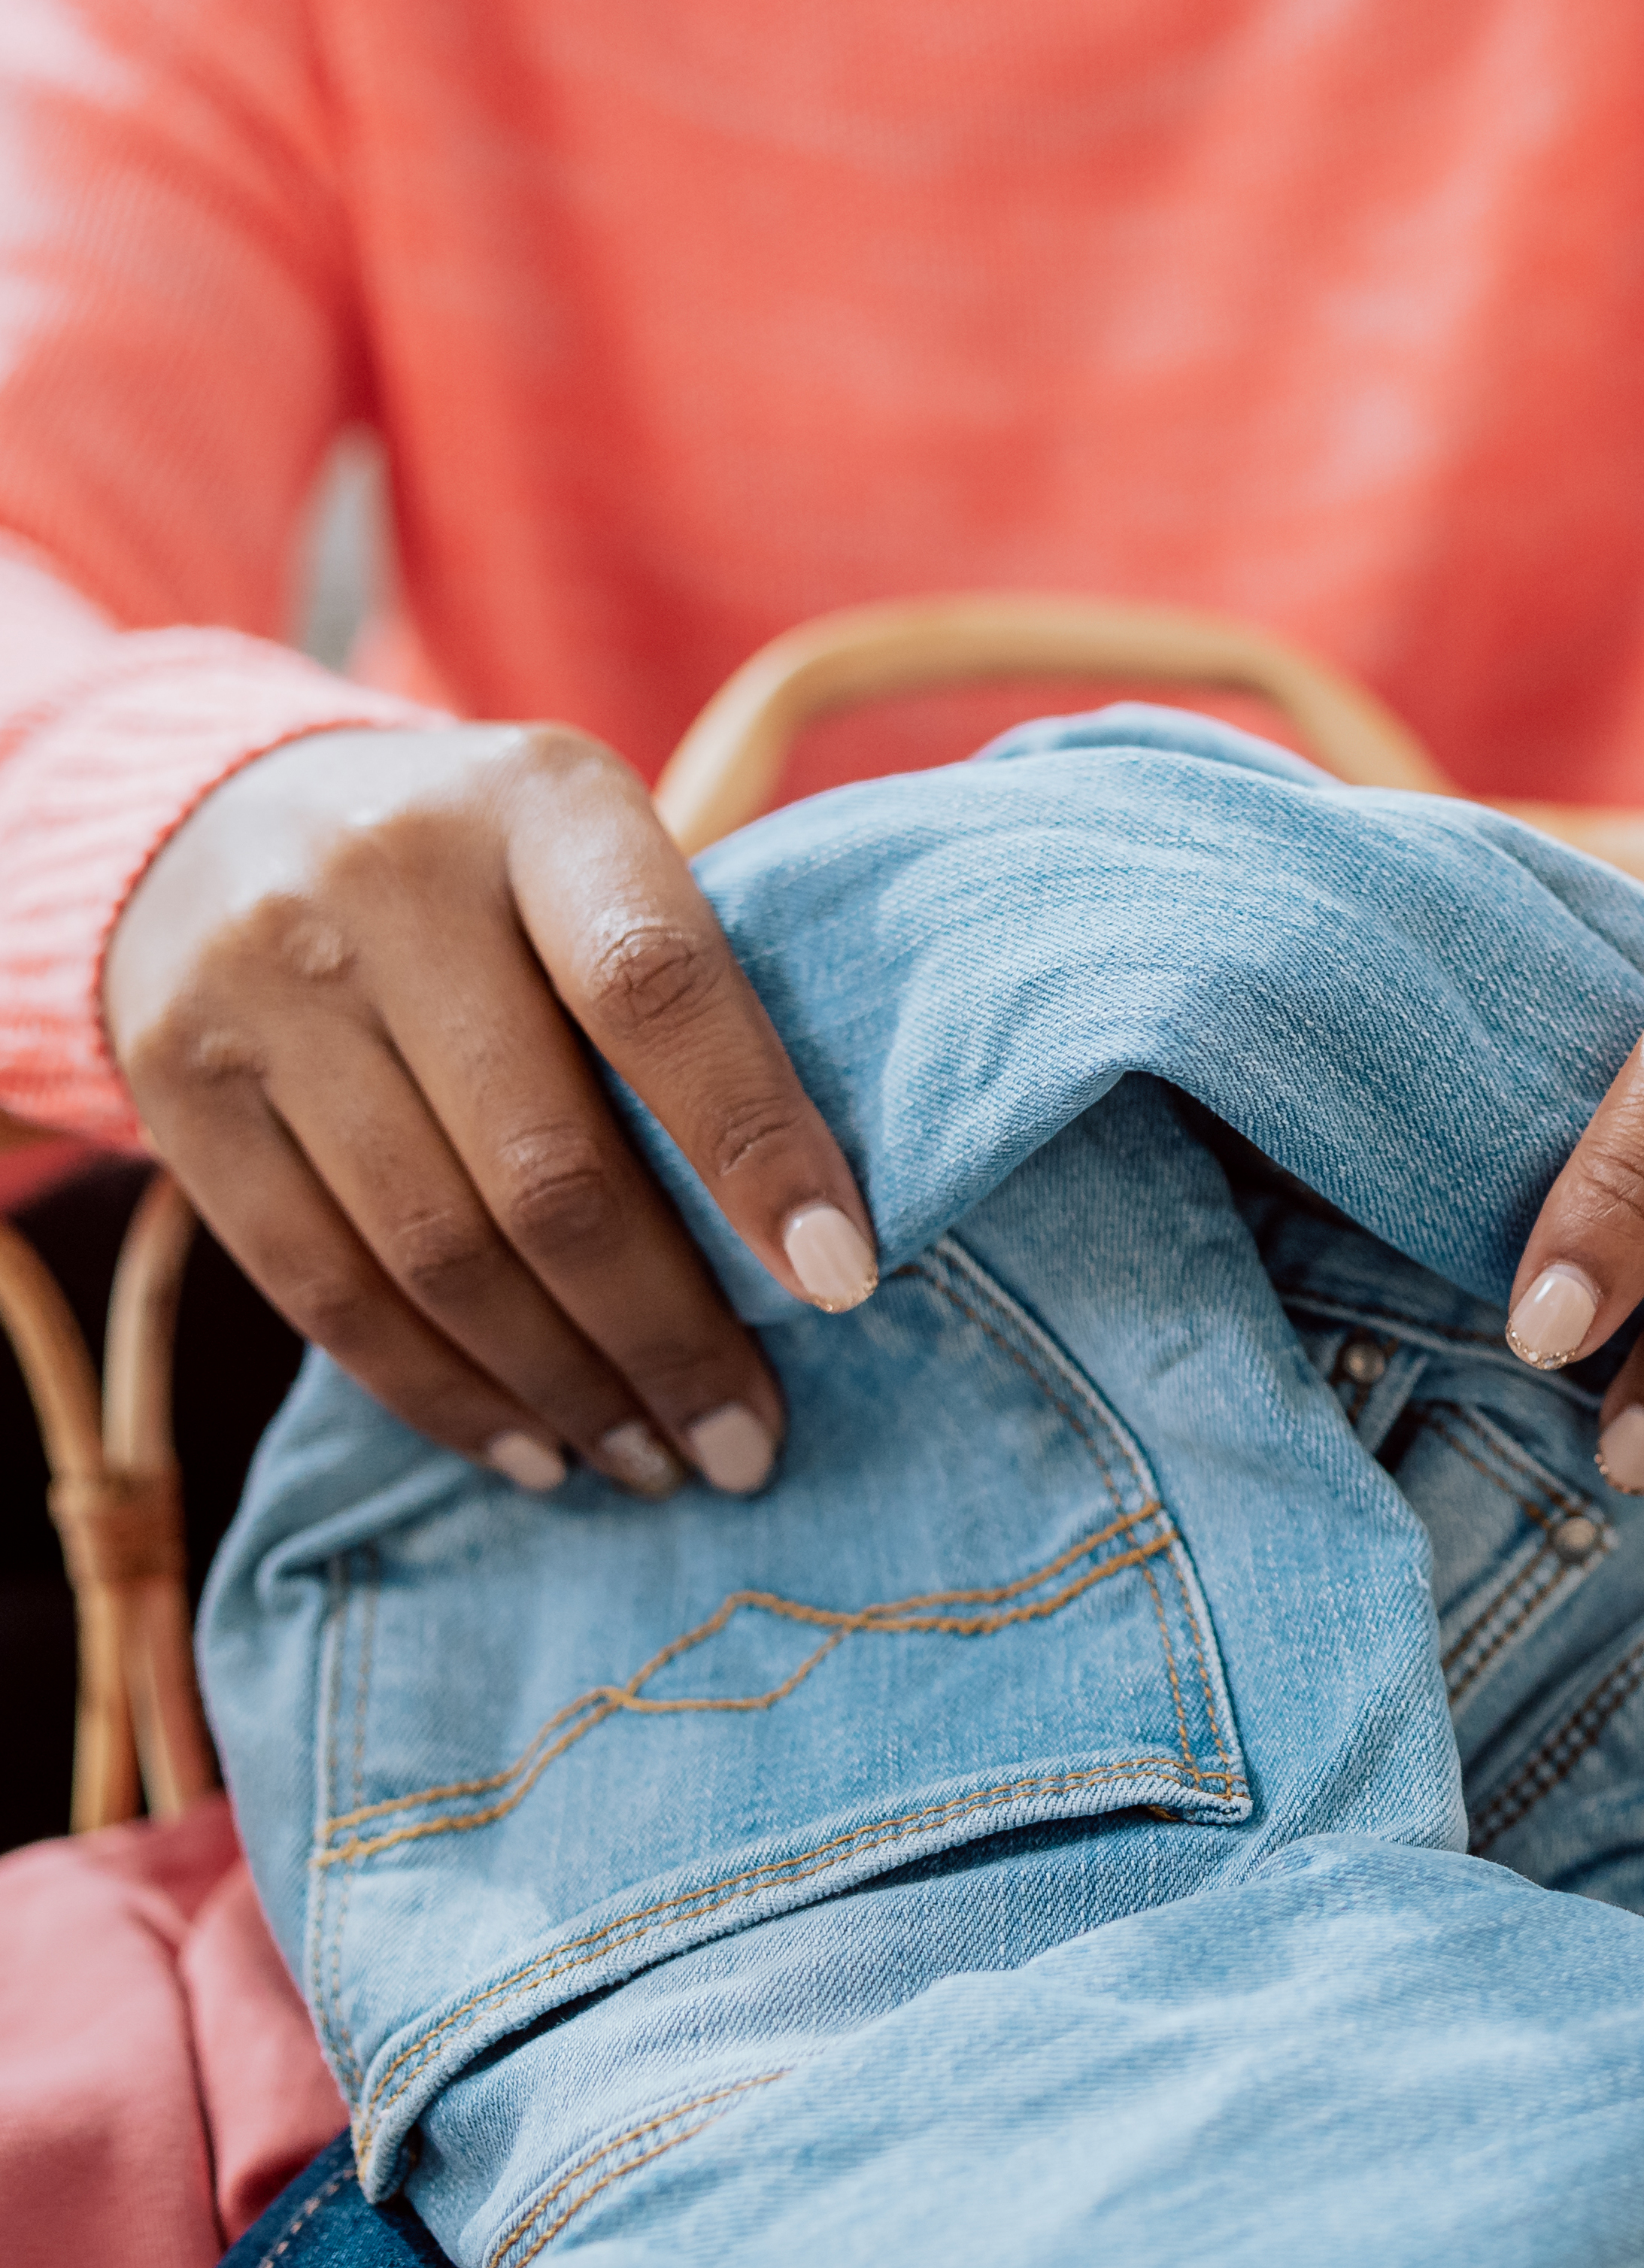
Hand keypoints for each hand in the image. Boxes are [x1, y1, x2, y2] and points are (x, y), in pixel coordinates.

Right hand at [105, 723, 879, 1497]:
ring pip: (439, 1253)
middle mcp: (386, 877)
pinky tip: (533, 1448)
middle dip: (669, 1334)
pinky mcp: (176, 1088)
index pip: (658, 990)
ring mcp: (261, 983)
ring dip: (567, 1389)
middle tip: (748, 1443)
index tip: (843, 1281)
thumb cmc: (495, 875)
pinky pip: (324, 1288)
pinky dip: (443, 1392)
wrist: (216, 816)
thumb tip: (820, 1245)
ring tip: (657, 1462)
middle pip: (549, 1166)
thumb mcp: (600, 865)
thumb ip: (697, 1002)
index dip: (755, 1149)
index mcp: (542, 805)